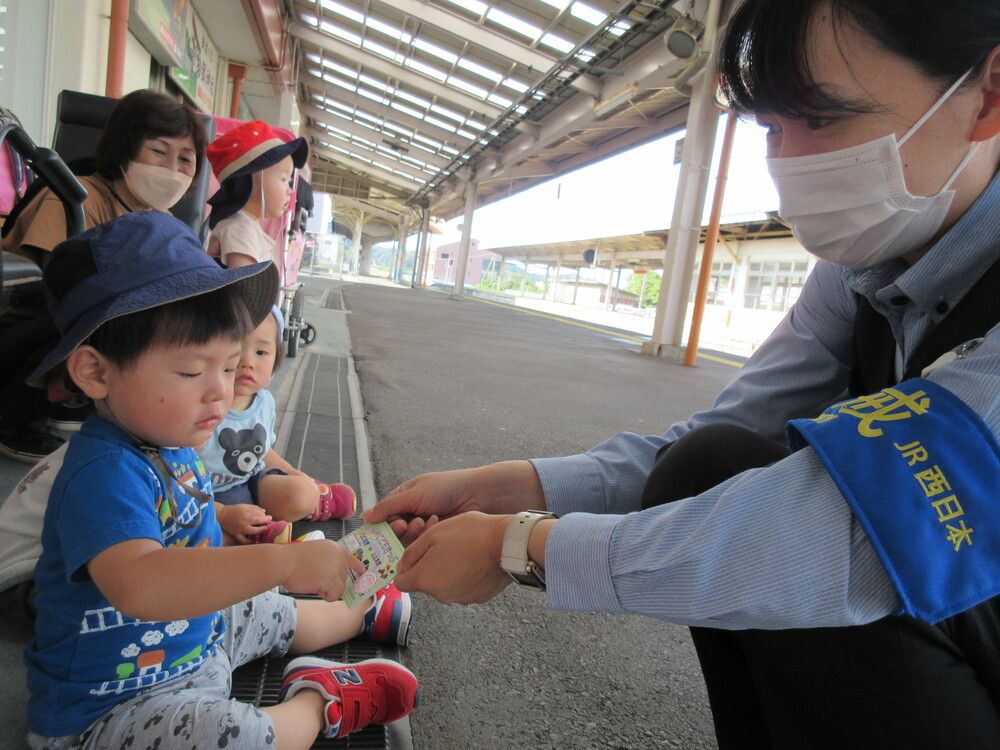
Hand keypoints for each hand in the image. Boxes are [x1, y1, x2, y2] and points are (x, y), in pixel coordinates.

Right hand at [216, 503, 272, 543]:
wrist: (221, 515)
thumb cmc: (234, 510)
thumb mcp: (244, 506)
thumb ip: (254, 508)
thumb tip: (264, 511)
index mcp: (246, 513)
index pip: (259, 514)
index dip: (265, 516)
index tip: (269, 517)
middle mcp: (244, 521)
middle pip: (258, 521)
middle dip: (265, 522)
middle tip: (269, 522)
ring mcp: (240, 528)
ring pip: (253, 531)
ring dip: (261, 531)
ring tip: (264, 530)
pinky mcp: (236, 534)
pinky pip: (243, 540)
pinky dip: (249, 541)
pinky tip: (254, 540)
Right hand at [282, 540, 365, 601]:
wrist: (283, 563)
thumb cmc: (292, 560)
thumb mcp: (314, 554)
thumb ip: (326, 561)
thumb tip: (333, 577)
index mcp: (333, 547)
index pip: (349, 556)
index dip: (355, 565)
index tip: (362, 570)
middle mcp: (338, 555)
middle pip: (344, 576)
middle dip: (331, 583)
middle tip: (315, 579)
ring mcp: (336, 567)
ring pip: (340, 587)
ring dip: (327, 589)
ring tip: (312, 582)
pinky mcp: (332, 579)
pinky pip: (336, 594)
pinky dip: (326, 596)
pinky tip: (315, 588)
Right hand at [363, 461, 544, 544]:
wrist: (477, 495)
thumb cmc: (445, 488)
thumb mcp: (414, 494)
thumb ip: (389, 507)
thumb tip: (364, 517)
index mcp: (404, 497)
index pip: (383, 513)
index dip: (379, 523)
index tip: (377, 531)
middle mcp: (412, 512)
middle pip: (393, 529)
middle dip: (397, 528)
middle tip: (404, 525)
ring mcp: (424, 526)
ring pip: (407, 538)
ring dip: (411, 532)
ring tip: (421, 523)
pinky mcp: (436, 538)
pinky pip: (421, 544)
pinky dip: (423, 538)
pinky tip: (431, 528)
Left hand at [394, 512, 512, 603]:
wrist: (506, 543)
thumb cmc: (470, 534)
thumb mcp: (433, 533)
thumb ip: (412, 552)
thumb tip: (402, 565)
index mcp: (425, 579)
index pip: (401, 583)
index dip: (406, 568)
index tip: (415, 557)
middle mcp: (441, 595)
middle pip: (425, 584)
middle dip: (429, 567)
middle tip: (443, 547)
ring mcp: (460, 598)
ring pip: (445, 586)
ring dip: (448, 572)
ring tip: (462, 552)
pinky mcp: (477, 597)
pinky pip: (463, 588)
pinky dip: (465, 577)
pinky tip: (474, 561)